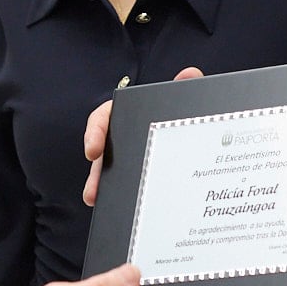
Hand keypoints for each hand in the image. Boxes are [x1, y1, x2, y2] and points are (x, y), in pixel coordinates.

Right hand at [82, 68, 202, 205]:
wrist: (193, 129)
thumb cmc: (181, 111)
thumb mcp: (183, 100)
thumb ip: (185, 88)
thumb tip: (190, 74)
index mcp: (129, 114)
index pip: (104, 119)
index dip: (95, 132)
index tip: (93, 150)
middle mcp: (122, 136)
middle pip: (103, 153)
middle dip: (96, 173)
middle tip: (93, 191)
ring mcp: (125, 157)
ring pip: (108, 172)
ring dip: (101, 188)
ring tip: (98, 203)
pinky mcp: (135, 174)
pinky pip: (122, 185)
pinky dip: (118, 197)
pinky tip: (118, 211)